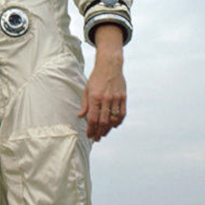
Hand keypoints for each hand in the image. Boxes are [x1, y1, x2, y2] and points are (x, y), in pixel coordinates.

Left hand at [79, 24, 125, 141]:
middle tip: (96, 138)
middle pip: (103, 121)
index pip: (92, 118)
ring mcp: (116, 98)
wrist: (110, 66)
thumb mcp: (87, 89)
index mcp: (94, 97)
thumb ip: (85, 104)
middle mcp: (106, 99)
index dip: (90, 129)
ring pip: (113, 119)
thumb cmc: (96, 78)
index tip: (89, 135)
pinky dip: (118, 122)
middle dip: (99, 132)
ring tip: (103, 133)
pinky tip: (113, 126)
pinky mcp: (123, 98)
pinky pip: (122, 114)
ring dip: (108, 129)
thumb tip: (80, 116)